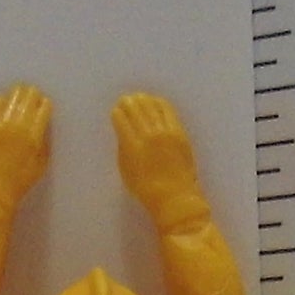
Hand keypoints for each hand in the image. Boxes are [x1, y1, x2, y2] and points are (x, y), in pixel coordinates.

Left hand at [0, 84, 50, 203]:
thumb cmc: (20, 181)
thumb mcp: (41, 165)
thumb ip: (45, 143)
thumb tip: (44, 125)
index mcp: (34, 137)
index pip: (42, 110)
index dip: (44, 104)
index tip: (44, 102)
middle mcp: (18, 126)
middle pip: (28, 100)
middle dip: (32, 94)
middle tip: (32, 91)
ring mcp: (0, 125)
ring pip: (12, 99)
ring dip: (18, 93)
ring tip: (19, 90)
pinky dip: (1, 100)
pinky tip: (3, 99)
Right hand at [113, 92, 199, 211]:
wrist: (174, 197)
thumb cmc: (146, 189)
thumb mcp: (126, 171)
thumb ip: (124, 148)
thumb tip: (123, 131)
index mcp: (132, 146)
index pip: (121, 120)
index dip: (117, 113)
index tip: (116, 111)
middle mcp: (148, 135)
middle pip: (136, 110)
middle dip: (128, 103)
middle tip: (125, 100)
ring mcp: (165, 133)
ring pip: (152, 107)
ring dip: (143, 100)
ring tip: (139, 97)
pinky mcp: (179, 132)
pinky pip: (168, 111)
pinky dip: (160, 104)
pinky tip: (155, 101)